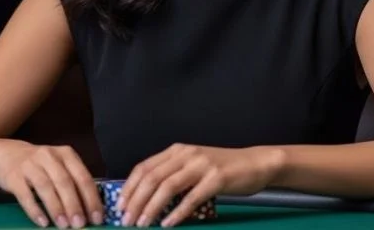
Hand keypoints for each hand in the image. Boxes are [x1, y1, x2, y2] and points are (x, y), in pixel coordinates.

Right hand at [0, 139, 102, 227]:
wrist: (7, 153)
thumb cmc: (41, 165)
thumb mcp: (59, 165)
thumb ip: (74, 182)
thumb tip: (90, 210)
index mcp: (66, 154)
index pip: (82, 177)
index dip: (91, 198)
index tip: (97, 218)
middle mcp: (49, 156)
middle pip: (64, 182)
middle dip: (74, 205)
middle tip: (80, 224)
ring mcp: (30, 165)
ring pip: (46, 187)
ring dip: (56, 208)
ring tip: (63, 225)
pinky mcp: (14, 176)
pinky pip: (25, 194)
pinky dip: (35, 210)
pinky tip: (43, 222)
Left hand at [118, 143, 284, 227]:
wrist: (254, 163)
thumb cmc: (222, 168)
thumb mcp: (192, 166)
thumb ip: (172, 175)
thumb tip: (145, 198)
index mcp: (177, 150)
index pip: (144, 167)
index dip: (129, 187)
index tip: (120, 206)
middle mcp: (186, 154)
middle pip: (152, 177)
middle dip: (136, 201)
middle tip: (126, 220)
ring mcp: (201, 165)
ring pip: (168, 186)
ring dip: (151, 207)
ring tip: (142, 224)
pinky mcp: (216, 178)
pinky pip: (192, 197)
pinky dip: (177, 212)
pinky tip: (168, 224)